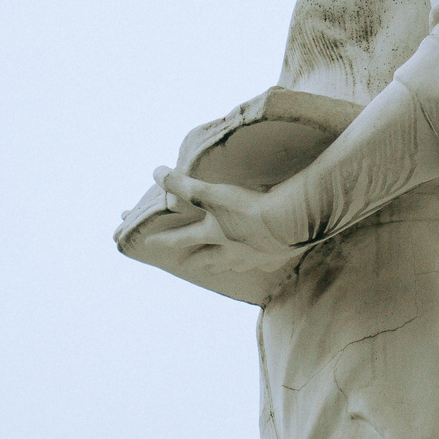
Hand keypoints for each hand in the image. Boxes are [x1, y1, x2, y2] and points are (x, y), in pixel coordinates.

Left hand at [130, 166, 303, 281]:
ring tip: (222, 265)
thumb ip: (183, 185)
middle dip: (196, 261)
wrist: (289, 221)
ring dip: (224, 265)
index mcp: (213, 235)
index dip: (164, 239)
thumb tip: (156, 172)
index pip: (181, 238)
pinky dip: (259, 263)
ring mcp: (253, 258)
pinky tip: (262, 262)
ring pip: (234, 265)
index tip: (149, 243)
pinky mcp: (275, 257)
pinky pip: (263, 264)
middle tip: (185, 265)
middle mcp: (230, 251)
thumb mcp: (211, 192)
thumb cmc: (249, 207)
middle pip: (208, 259)